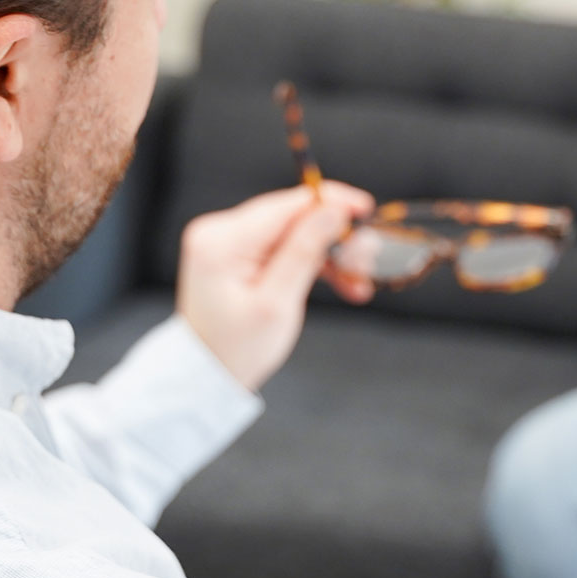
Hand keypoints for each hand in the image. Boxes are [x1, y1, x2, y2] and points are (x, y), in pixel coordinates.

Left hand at [175, 183, 374, 390]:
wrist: (208, 374)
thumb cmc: (236, 348)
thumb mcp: (276, 304)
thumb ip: (304, 250)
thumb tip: (333, 209)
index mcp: (222, 241)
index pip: (287, 205)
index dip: (331, 203)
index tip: (366, 209)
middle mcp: (220, 232)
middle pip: (293, 217)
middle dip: (335, 237)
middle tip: (368, 261)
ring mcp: (227, 241)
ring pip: (294, 233)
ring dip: (329, 253)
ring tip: (358, 280)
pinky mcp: (238, 253)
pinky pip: (284, 247)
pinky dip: (312, 262)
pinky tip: (342, 281)